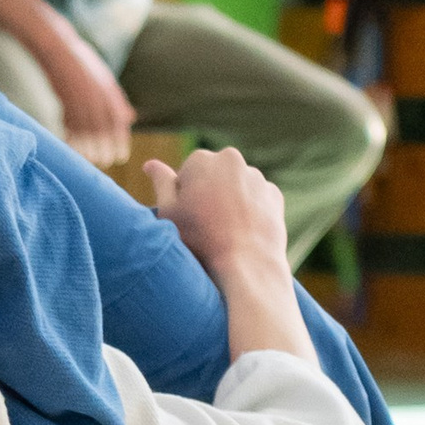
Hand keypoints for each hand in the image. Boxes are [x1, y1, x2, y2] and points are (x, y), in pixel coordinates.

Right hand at [45, 28, 135, 166]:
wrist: (59, 50)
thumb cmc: (84, 65)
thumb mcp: (105, 80)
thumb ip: (117, 101)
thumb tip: (131, 118)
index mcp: (110, 93)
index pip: (118, 123)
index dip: (120, 142)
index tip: (120, 157)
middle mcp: (97, 97)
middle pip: (103, 130)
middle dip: (104, 148)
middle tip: (104, 162)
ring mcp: (80, 99)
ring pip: (85, 130)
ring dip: (87, 147)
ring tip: (88, 160)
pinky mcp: (64, 99)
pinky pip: (69, 123)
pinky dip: (70, 136)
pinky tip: (70, 145)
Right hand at [142, 147, 311, 365]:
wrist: (247, 265)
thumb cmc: (201, 240)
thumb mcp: (169, 212)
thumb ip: (160, 183)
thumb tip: (150, 164)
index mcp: (202, 159)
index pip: (187, 173)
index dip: (184, 196)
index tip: (187, 217)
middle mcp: (232, 160)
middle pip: (213, 175)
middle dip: (208, 192)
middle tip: (205, 224)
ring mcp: (256, 177)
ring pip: (236, 186)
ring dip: (229, 201)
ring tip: (225, 231)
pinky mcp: (274, 194)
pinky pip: (256, 198)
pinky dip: (250, 210)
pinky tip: (243, 231)